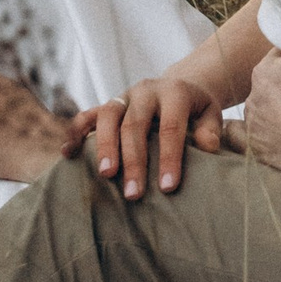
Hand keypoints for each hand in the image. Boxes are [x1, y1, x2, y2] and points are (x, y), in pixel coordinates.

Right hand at [65, 65, 226, 201]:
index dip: (169, 157)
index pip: (171, 126)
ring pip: (108, 116)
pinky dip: (76, 132)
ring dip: (105, 147)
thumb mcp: (211, 114)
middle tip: (134, 194)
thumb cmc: (196, 110)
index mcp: (174, 92)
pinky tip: (69, 154)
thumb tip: (208, 148)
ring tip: (107, 176)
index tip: (168, 187)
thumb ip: (210, 129)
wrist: (179, 86)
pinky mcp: (108, 104)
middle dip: (134, 160)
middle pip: (135, 124)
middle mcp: (145, 91)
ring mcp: (123, 96)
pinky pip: (87, 115)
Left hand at [242, 43, 280, 191]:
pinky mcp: (257, 150)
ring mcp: (254, 125)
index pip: (278, 60)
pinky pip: (236, 137)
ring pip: (257, 110)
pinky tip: (253, 132)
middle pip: (267, 85)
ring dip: (271, 111)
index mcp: (265, 71)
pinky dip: (239, 133)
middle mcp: (253, 97)